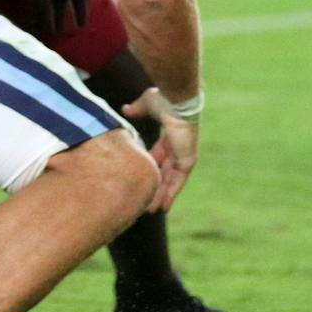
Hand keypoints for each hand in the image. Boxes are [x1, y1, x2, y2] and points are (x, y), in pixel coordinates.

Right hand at [124, 88, 198, 212]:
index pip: (159, 158)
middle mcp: (178, 149)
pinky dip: (170, 195)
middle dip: (156, 187)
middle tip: (146, 203)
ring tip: (150, 211)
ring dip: (161, 196)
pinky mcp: (186, 161)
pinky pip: (177, 182)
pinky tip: (163, 208)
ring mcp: (183, 156)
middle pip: (165, 173)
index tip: (143, 179)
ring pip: (170, 181)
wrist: (176, 101)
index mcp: (170, 138)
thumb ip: (136, 110)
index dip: (151, 169)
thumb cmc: (163, 100)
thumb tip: (125, 109)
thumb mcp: (146, 106)